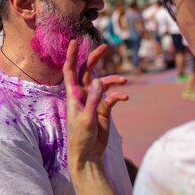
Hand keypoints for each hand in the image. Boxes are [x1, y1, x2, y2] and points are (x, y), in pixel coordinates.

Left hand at [63, 40, 128, 170]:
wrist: (88, 154)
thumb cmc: (81, 137)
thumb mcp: (87, 118)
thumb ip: (94, 99)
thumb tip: (99, 80)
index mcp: (73, 95)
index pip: (70, 70)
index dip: (71, 55)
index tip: (74, 41)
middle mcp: (83, 95)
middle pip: (88, 71)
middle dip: (95, 58)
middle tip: (105, 47)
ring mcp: (94, 101)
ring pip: (103, 83)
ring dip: (113, 79)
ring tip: (124, 81)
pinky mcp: (104, 109)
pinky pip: (112, 97)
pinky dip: (118, 95)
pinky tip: (124, 98)